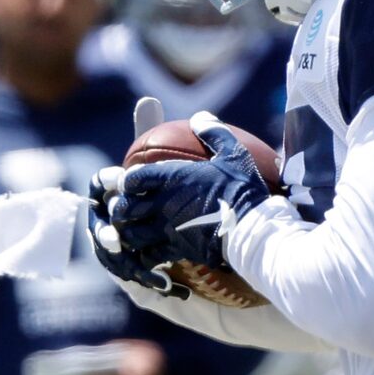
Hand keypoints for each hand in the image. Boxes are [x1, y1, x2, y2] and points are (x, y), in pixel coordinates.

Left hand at [91, 109, 269, 284]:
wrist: (252, 228)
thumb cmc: (242, 190)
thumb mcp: (233, 154)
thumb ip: (213, 133)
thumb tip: (200, 118)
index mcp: (172, 178)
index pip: (133, 177)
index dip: (127, 181)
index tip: (131, 183)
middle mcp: (163, 203)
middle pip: (125, 208)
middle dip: (121, 209)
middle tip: (126, 210)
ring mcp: (167, 229)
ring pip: (131, 235)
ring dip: (128, 234)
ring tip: (134, 232)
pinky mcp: (176, 250)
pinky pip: (149, 257)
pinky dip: (145, 257)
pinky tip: (149, 254)